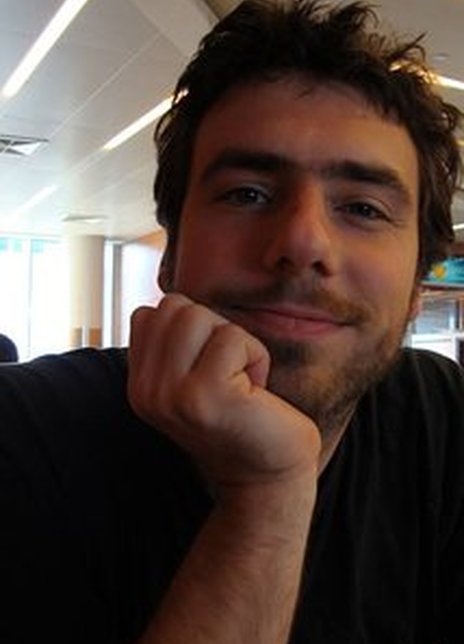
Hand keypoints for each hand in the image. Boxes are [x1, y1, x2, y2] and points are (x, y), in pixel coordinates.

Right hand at [128, 293, 320, 487]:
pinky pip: (232, 337)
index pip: (150, 314)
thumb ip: (173, 344)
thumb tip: (168, 301)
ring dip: (234, 342)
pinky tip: (255, 393)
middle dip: (213, 330)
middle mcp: (146, 392)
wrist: (269, 476)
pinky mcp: (203, 395)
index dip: (192, 330)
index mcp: (140, 386)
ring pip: (199, 316)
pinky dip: (256, 357)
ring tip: (240, 381)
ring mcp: (170, 395)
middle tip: (229, 375)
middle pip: (174, 307)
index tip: (209, 371)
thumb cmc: (241, 419)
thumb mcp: (193, 378)